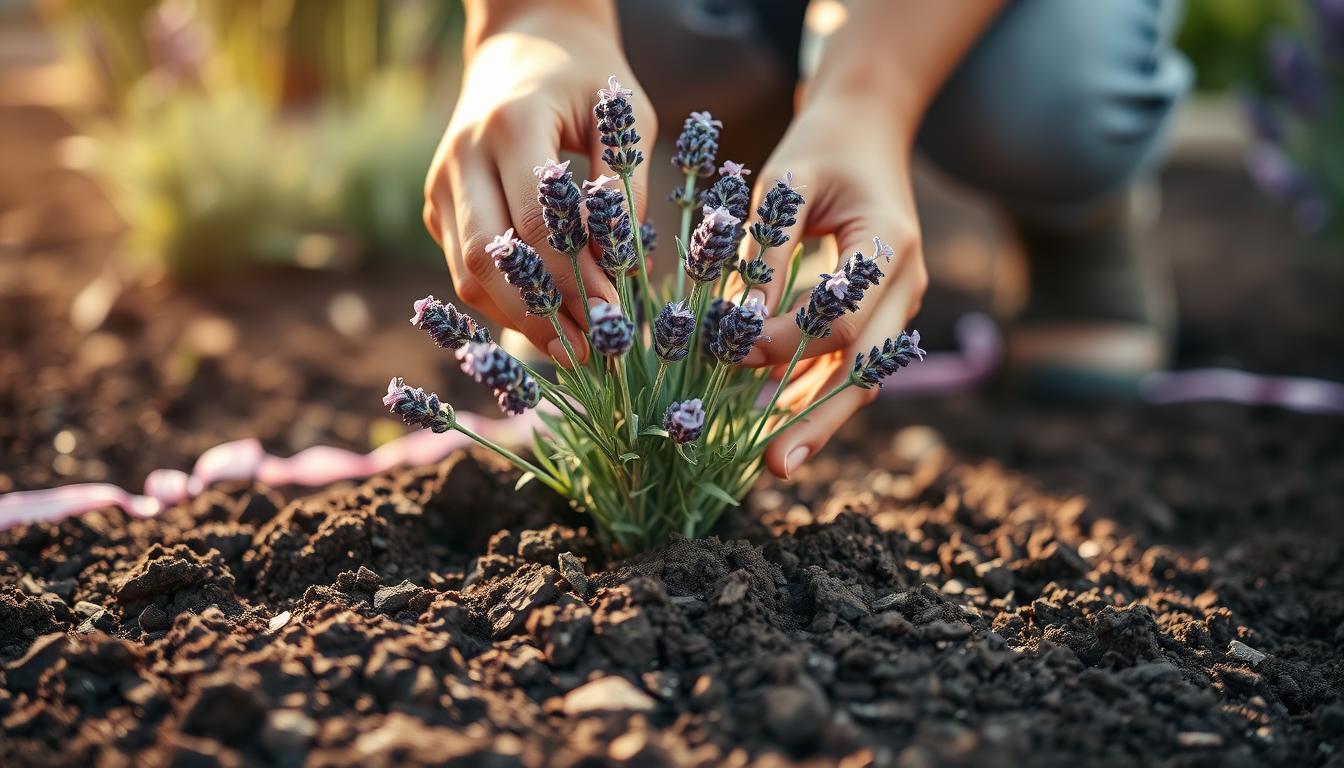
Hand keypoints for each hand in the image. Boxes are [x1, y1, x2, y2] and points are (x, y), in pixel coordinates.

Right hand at [424, 1, 657, 362]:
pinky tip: (548, 324)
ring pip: (466, 273)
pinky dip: (504, 302)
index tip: (614, 316)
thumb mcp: (622, 118)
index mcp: (509, 125)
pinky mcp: (437, 205)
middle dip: (539, 315)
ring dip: (518, 320)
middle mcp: (461, 156)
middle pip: (486, 259)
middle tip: (588, 352)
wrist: (522, 44)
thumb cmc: (585, 79)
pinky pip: (464, 268)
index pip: (535, 225)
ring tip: (571, 350)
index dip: (574, 280)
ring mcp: (440, 183)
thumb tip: (626, 271)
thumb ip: (622, 190)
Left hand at [734, 92, 928, 478]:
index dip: (783, 343)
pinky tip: (779, 429)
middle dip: (818, 421)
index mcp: (891, 246)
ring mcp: (898, 305)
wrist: (868, 131)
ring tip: (775, 464)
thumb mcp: (787, 182)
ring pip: (860, 379)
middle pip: (865, 370)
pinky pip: (848, 366)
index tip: (727, 347)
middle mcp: (907, 285)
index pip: (841, 320)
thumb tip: (738, 323)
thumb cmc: (822, 149)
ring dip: (818, 421)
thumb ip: (766, 249)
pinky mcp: (879, 316)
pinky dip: (814, 396)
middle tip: (774, 466)